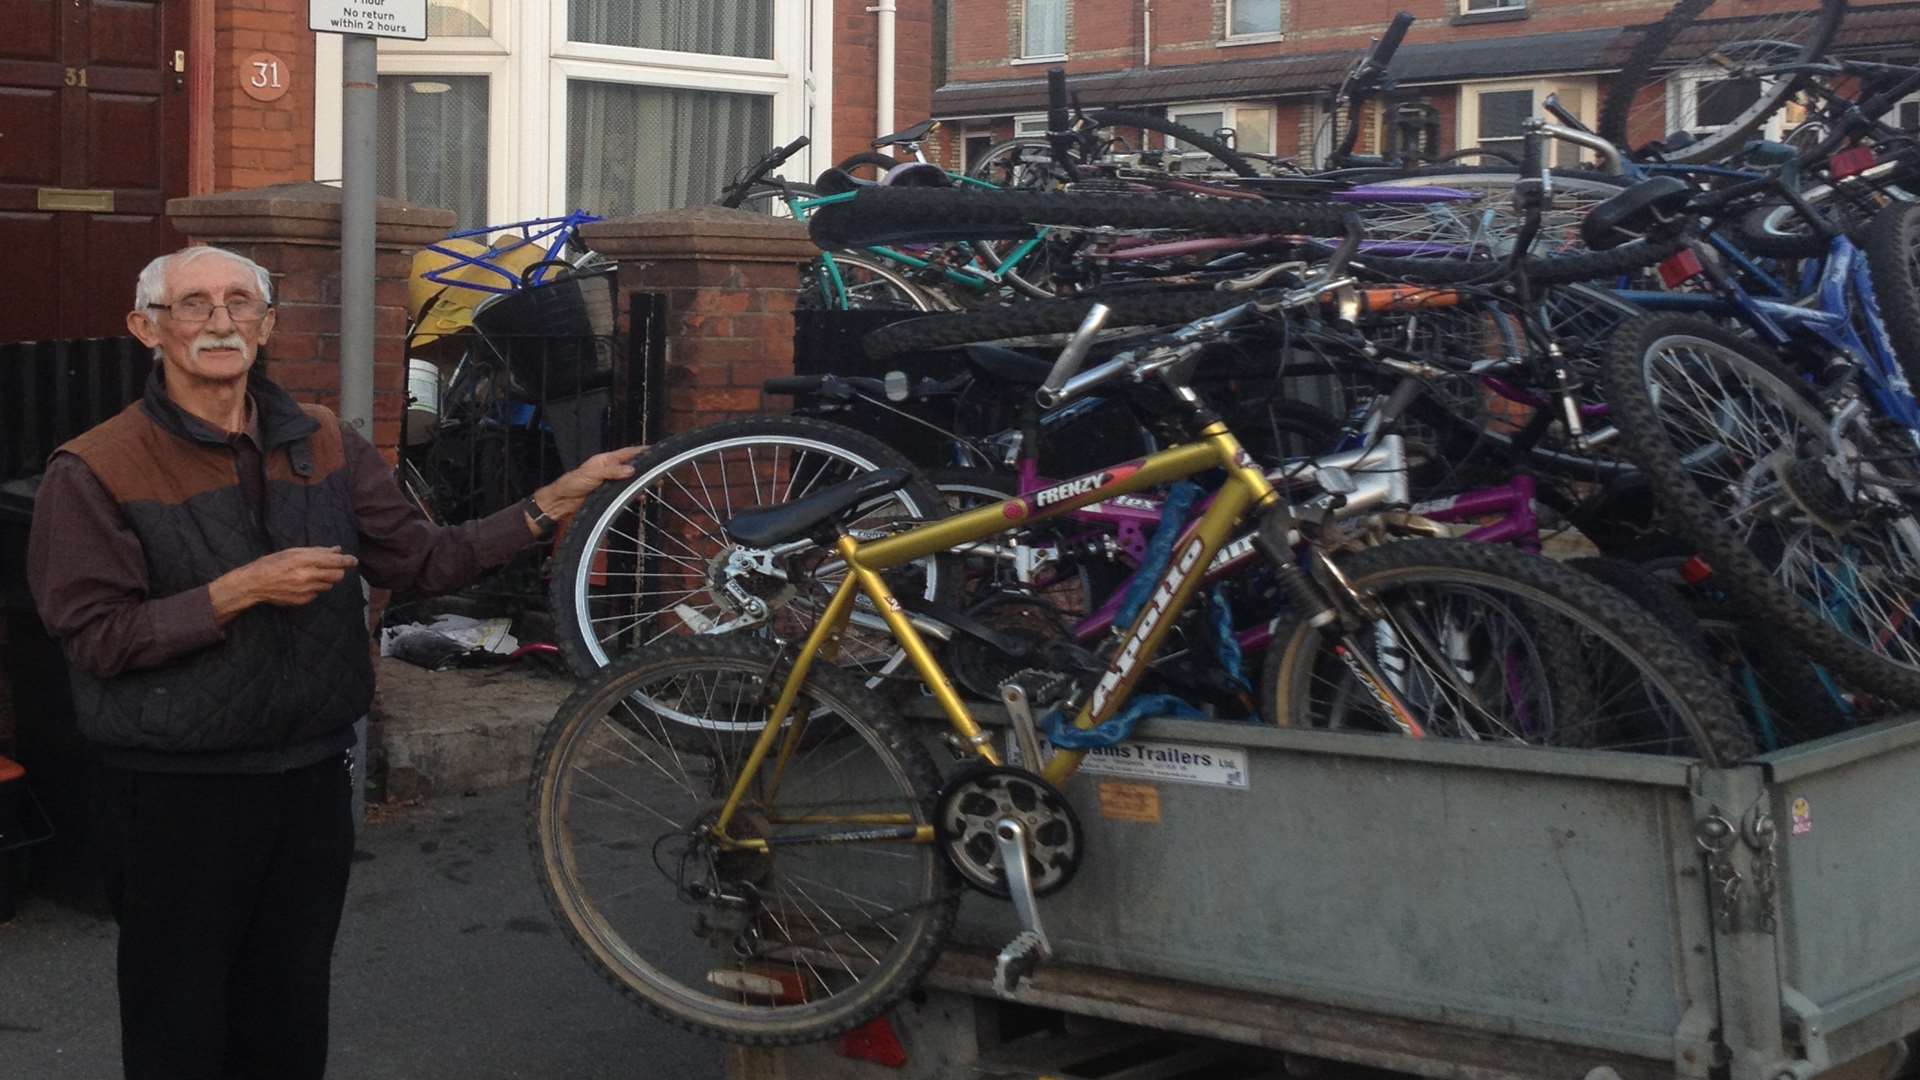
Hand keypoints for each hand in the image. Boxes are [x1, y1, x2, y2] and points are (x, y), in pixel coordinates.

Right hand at [209, 546, 359, 623]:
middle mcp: (307, 576)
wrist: (255, 584)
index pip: (335, 561)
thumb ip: (317, 551)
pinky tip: (301, 584)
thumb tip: (337, 550)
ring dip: (325, 580)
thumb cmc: (272, 563)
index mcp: (305, 560)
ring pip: (328, 585)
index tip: (353, 560)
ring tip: (310, 575)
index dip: (347, 561)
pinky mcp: (303, 600)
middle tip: (330, 568)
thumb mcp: (293, 552)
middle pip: (337, 575)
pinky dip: (314, 589)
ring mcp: (306, 590)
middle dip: (337, 571)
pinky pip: (317, 594)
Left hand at [527, 446, 644, 530]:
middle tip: (660, 472)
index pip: (628, 453)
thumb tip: (631, 469)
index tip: (655, 450)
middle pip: (632, 467)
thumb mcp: (592, 473)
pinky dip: (633, 495)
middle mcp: (610, 469)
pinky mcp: (609, 495)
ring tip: (654, 485)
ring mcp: (610, 483)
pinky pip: (625, 494)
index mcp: (606, 460)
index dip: (641, 451)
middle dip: (646, 469)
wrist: (561, 502)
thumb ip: (612, 471)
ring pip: (630, 481)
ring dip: (641, 483)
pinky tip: (640, 498)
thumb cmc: (572, 483)